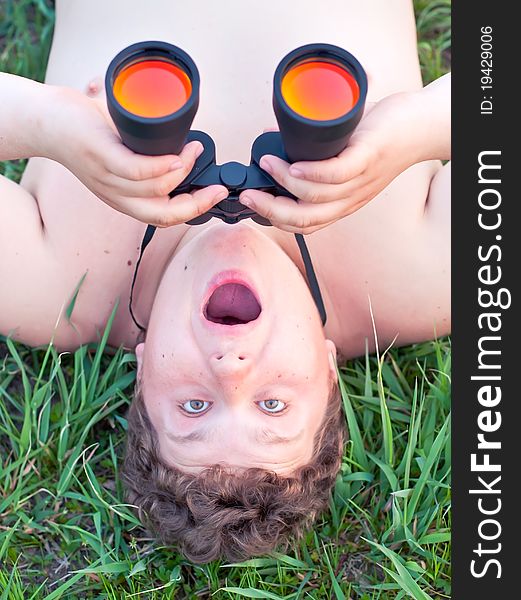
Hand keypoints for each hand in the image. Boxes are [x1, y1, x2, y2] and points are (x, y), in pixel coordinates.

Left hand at [42, 87, 227, 226]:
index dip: (196, 210)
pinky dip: (163, 166)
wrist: (45, 122)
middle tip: (217, 187)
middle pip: (165, 215)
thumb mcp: (120, 155)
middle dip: (198, 204)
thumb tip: (178, 138)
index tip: (217, 193)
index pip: (166, 218)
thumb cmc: (85, 135)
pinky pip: (138, 171)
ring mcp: (108, 178)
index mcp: (124, 199)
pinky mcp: (102, 157)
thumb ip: (146, 155)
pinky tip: (177, 155)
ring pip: (157, 190)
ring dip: (185, 172)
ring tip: (194, 151)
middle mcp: (117, 196)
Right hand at [239, 92, 429, 233]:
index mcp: (342, 202)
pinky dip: (310, 173)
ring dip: (283, 183)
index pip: (304, 225)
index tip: (251, 201)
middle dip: (269, 209)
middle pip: (304, 219)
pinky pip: (335, 174)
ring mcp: (360, 181)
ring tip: (267, 162)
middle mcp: (350, 199)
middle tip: (248, 193)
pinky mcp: (367, 157)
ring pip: (315, 198)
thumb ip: (312, 154)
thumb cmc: (380, 137)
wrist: (421, 126)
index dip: (274, 219)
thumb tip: (276, 141)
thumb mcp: (344, 156)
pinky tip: (293, 163)